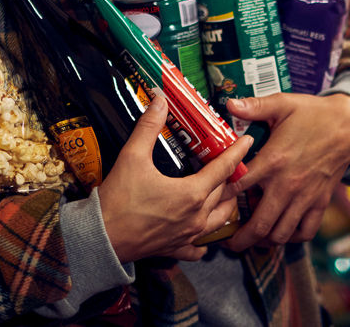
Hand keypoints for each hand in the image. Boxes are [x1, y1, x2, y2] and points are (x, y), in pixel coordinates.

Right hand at [97, 94, 252, 262]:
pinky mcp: (177, 249)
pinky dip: (205, 238)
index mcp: (192, 193)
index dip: (236, 152)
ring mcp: (189, 235)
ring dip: (225, 204)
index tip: (247, 141)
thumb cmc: (118, 200)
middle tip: (229, 161)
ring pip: (219, 220)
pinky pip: (200, 246)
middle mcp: (196, 216)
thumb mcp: (133, 156)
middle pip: (223, 192)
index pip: (223, 168)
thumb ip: (149, 127)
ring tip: (224, 192)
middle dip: (229, 175)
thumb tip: (159, 101)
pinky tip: (202, 230)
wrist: (101, 238)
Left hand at [223, 92, 349, 250]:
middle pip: (260, 224)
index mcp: (273, 161)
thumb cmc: (312, 113)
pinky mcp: (320, 202)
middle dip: (241, 239)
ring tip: (252, 240)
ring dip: (264, 241)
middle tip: (229, 243)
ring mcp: (305, 197)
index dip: (222, 197)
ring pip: (281, 233)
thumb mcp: (282, 104)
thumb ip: (255, 107)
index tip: (212, 202)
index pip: (239, 187)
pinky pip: (306, 231)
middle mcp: (287, 185)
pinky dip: (292, 237)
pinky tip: (281, 231)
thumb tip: (230, 103)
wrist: (348, 124)